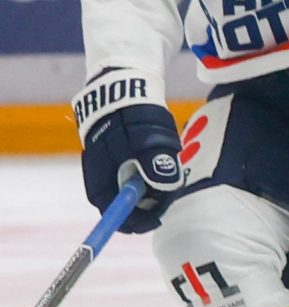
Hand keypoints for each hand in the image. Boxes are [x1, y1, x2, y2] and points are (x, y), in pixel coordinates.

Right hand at [75, 75, 184, 233]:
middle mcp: (101, 173)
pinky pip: (136, 170)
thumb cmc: (132, 116)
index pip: (112, 210)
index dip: (134, 220)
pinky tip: (162, 155)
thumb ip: (155, 167)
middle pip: (124, 201)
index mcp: (100, 177)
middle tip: (170, 193)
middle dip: (148, 201)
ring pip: (132, 185)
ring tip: (166, 166)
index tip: (156, 219)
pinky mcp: (119, 153)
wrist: (123, 85)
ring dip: (152, 184)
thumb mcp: (146, 142)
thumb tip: (163, 190)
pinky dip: (151, 170)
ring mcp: (109, 163)